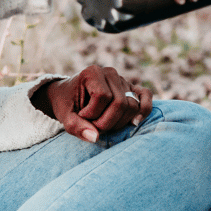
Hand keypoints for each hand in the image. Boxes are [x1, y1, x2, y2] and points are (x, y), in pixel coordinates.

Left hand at [30, 65, 151, 142]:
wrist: (68, 96)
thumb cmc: (67, 105)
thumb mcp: (65, 116)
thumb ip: (76, 127)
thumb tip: (95, 138)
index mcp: (92, 72)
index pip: (103, 97)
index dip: (93, 114)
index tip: (81, 116)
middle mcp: (110, 73)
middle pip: (120, 103)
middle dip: (107, 122)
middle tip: (93, 125)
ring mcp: (122, 80)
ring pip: (132, 105)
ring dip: (118, 122)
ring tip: (103, 123)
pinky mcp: (131, 88)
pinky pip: (145, 95)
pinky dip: (144, 109)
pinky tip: (135, 122)